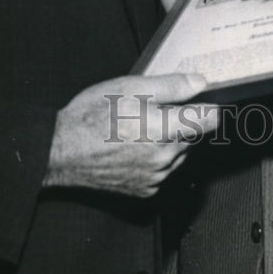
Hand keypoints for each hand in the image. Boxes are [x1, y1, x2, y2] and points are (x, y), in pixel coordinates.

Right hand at [43, 73, 217, 197]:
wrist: (62, 150)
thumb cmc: (92, 116)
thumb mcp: (131, 87)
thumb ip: (171, 86)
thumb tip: (200, 83)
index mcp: (165, 131)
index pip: (210, 120)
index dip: (208, 106)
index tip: (202, 101)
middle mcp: (165, 159)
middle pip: (193, 136)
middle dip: (181, 122)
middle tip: (153, 110)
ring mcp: (156, 177)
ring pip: (178, 154)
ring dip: (168, 141)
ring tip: (138, 127)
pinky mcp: (145, 190)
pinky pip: (163, 170)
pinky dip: (155, 158)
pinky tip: (133, 146)